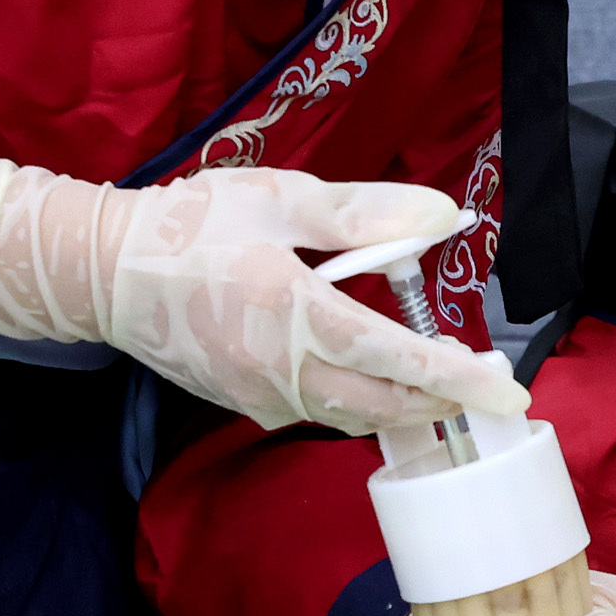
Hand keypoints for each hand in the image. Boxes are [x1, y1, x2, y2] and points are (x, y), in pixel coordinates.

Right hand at [0, 161, 527, 435]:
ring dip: (402, 402)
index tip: (510, 395)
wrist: (105, 273)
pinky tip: (371, 369)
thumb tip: (442, 217)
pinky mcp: (247, 405)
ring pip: (354, 416)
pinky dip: (357, 397)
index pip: (398, 360)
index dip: (461, 380)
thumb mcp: (283, 199)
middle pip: (385, 405)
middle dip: (443, 400)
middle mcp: (282, 371)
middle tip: (488, 384)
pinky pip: (319, 411)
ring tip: (441, 375)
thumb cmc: (191, 225)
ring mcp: (262, 397)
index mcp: (295, 315)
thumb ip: (366, 213)